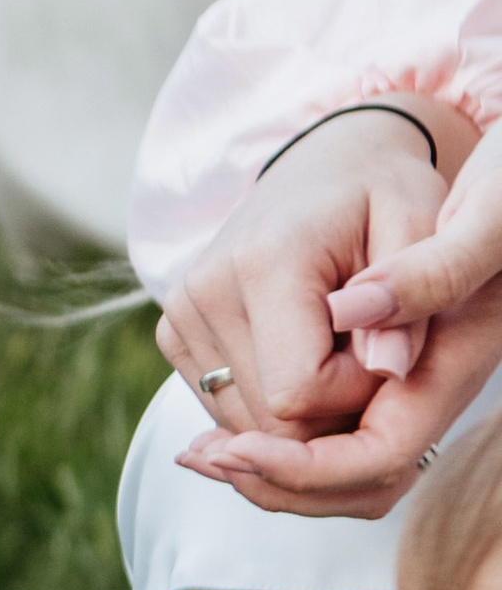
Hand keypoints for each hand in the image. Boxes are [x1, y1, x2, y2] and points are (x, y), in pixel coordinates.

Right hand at [164, 102, 501, 523]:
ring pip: (245, 424)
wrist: (320, 166)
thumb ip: (413, 296)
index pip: (300, 394)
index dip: (356, 394)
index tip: (388, 349)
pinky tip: (302, 354)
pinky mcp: (172, 334)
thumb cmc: (379, 191)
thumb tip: (387, 371)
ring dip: (303, 411)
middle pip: (269, 419)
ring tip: (337, 349)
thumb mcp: (417, 222)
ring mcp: (179, 317)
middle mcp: (203, 294)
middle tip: (370, 353)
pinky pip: (226, 407)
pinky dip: (271, 400)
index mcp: (263, 265)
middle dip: (332, 410)